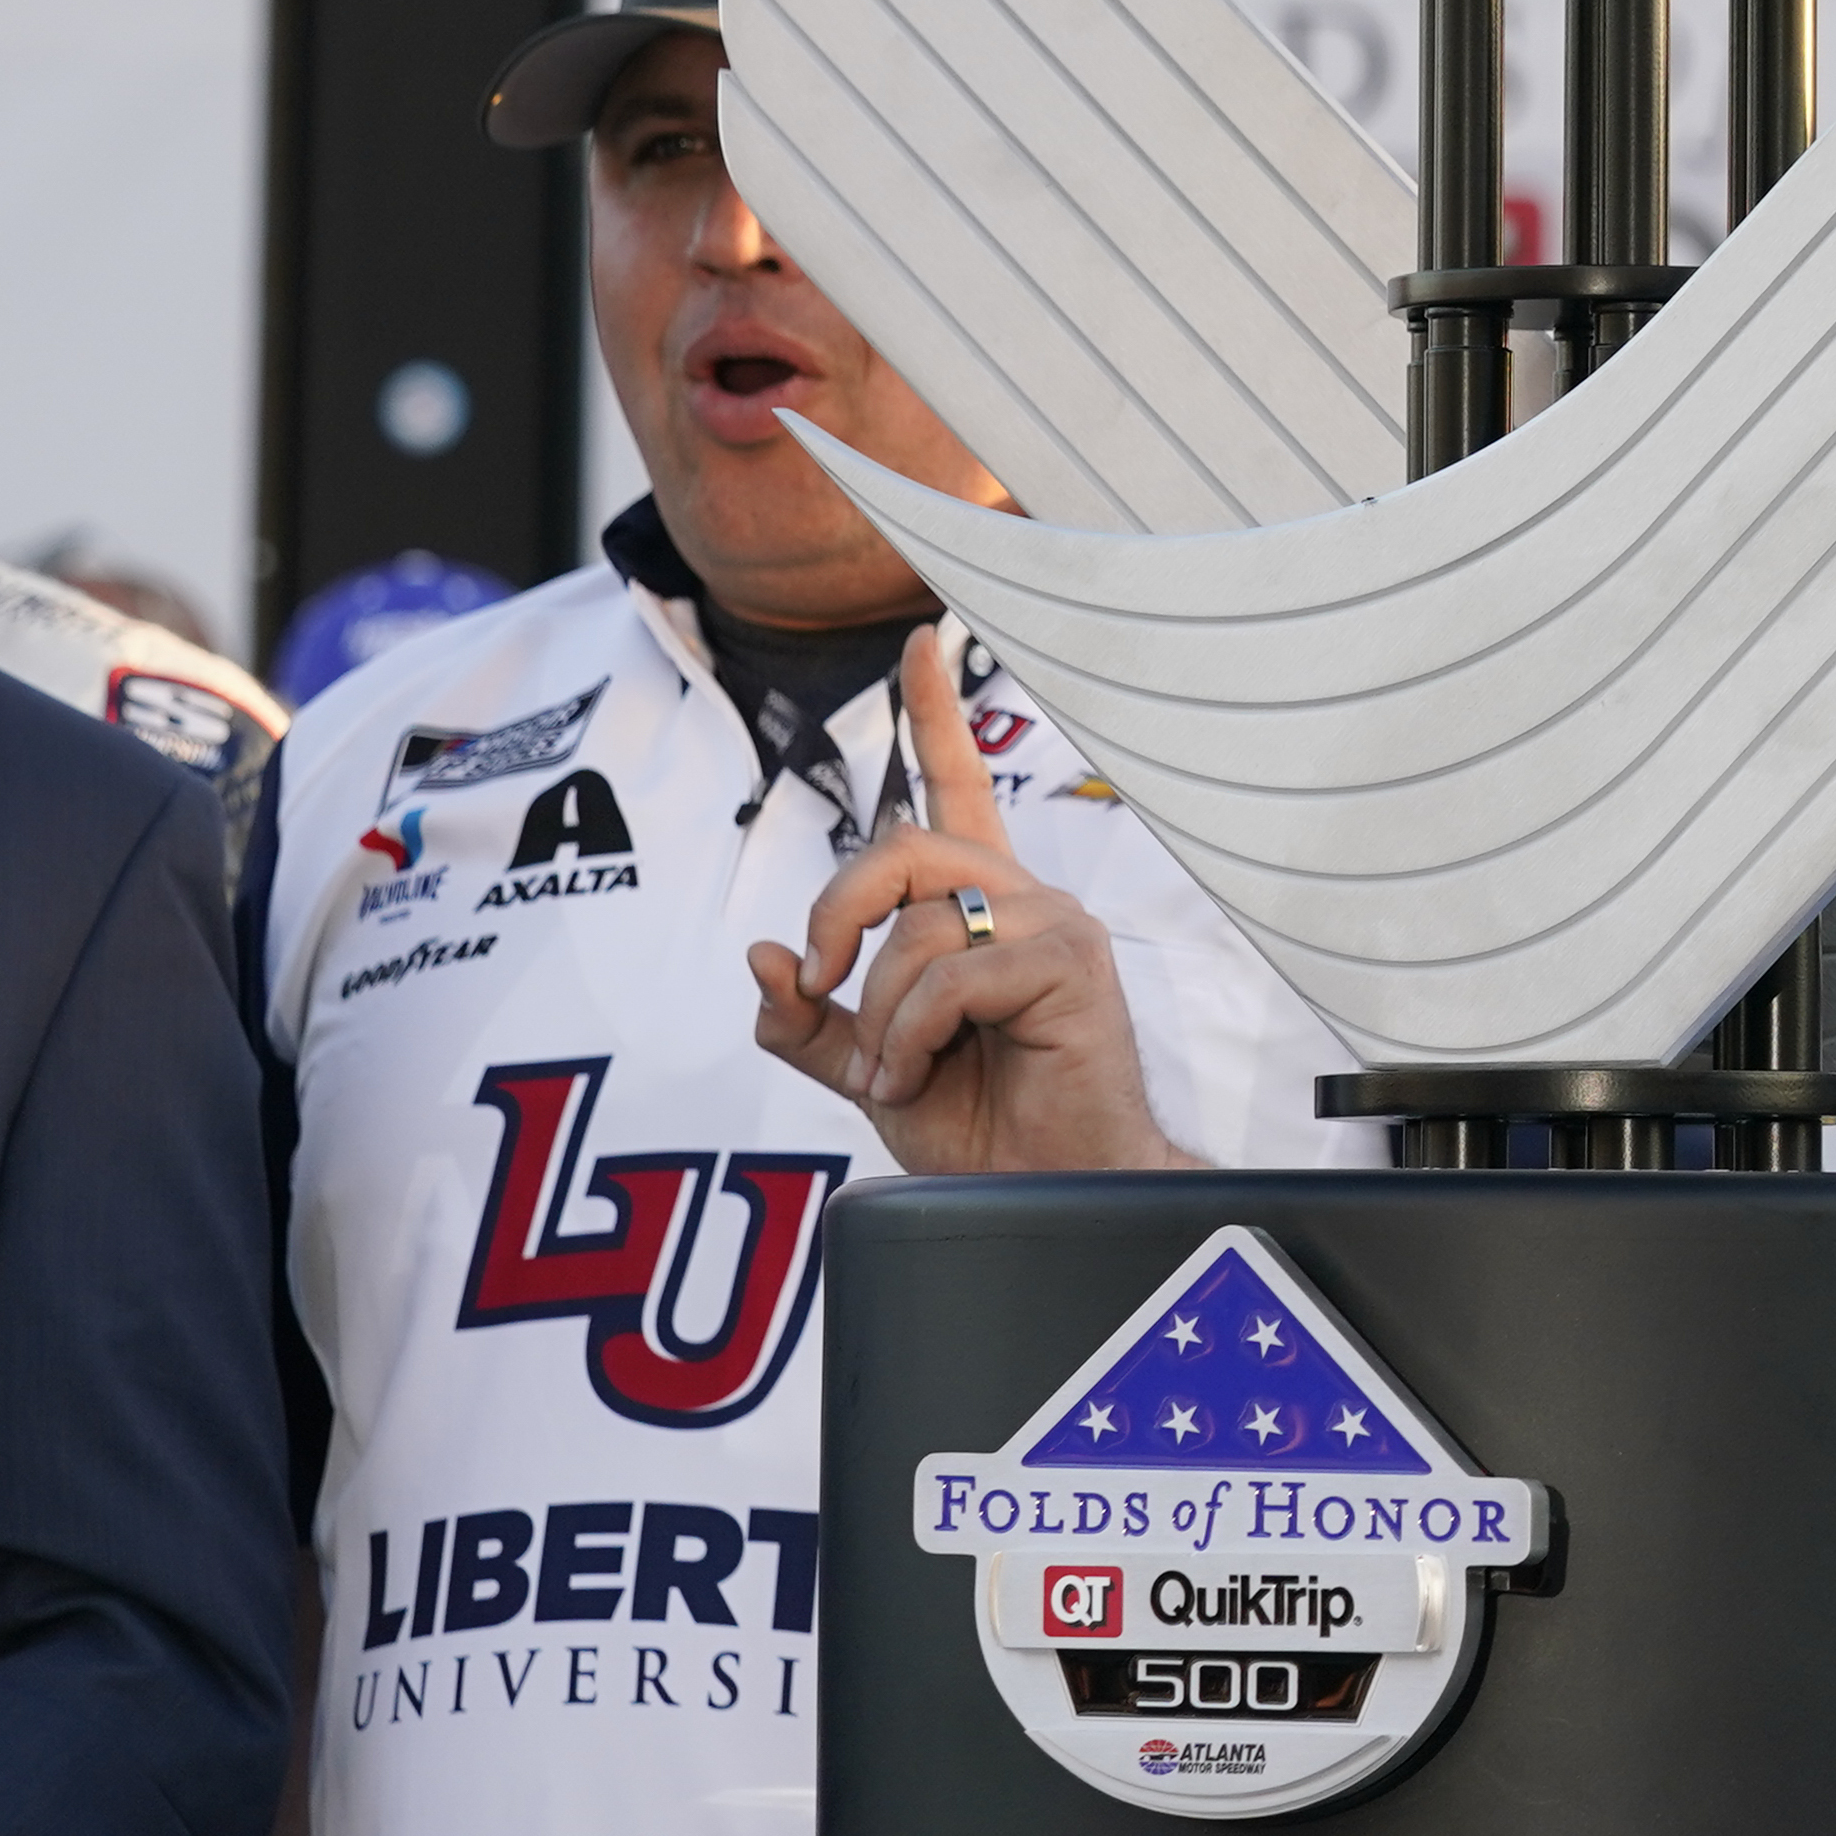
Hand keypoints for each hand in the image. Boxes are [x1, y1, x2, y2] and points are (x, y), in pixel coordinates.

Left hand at [747, 622, 1191, 1173]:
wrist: (1039, 1195)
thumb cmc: (976, 1127)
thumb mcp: (866, 1068)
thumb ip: (811, 1019)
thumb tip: (762, 956)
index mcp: (981, 907)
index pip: (958, 785)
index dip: (936, 712)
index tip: (921, 639)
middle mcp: (1023, 897)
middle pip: (904, 845)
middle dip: (835, 912)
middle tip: (816, 982)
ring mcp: (1055, 924)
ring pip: (920, 921)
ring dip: (881, 1015)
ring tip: (900, 1075)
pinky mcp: (1073, 963)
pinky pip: (951, 973)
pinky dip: (910, 1039)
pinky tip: (924, 1079)